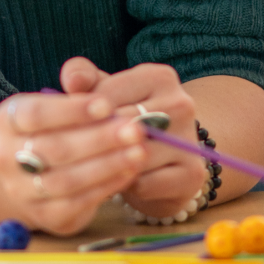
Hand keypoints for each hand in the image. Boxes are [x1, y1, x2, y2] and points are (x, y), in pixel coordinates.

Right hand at [0, 84, 149, 235]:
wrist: (37, 172)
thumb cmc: (60, 126)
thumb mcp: (67, 99)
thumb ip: (78, 83)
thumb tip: (81, 77)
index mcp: (8, 120)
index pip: (35, 114)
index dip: (72, 110)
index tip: (107, 105)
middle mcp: (5, 157)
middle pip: (53, 149)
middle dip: (99, 139)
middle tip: (136, 130)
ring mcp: (21, 190)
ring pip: (65, 180)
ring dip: (107, 165)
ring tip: (139, 152)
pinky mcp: (44, 216)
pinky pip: (76, 204)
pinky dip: (106, 187)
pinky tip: (130, 172)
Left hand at [62, 58, 207, 218]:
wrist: (162, 164)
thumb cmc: (125, 120)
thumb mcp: (102, 93)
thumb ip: (82, 77)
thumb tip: (72, 81)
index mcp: (160, 77)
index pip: (107, 96)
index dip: (82, 116)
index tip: (71, 127)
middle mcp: (182, 104)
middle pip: (121, 127)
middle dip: (93, 143)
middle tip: (74, 155)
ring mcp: (190, 140)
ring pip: (133, 157)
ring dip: (108, 166)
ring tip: (94, 168)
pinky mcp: (192, 174)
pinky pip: (144, 184)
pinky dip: (125, 186)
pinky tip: (118, 181)